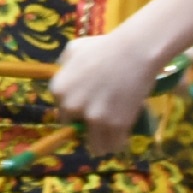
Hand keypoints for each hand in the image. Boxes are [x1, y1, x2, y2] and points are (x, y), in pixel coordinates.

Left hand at [49, 27, 163, 139]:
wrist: (134, 52)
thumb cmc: (104, 47)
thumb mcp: (73, 50)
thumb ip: (64, 66)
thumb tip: (64, 76)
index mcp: (59, 90)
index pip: (62, 112)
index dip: (75, 112)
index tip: (85, 111)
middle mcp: (72, 107)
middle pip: (76, 129)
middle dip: (86, 127)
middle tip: (99, 123)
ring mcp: (94, 118)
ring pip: (95, 144)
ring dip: (100, 143)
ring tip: (109, 139)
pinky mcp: (116, 126)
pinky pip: (113, 145)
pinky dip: (117, 144)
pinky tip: (120, 140)